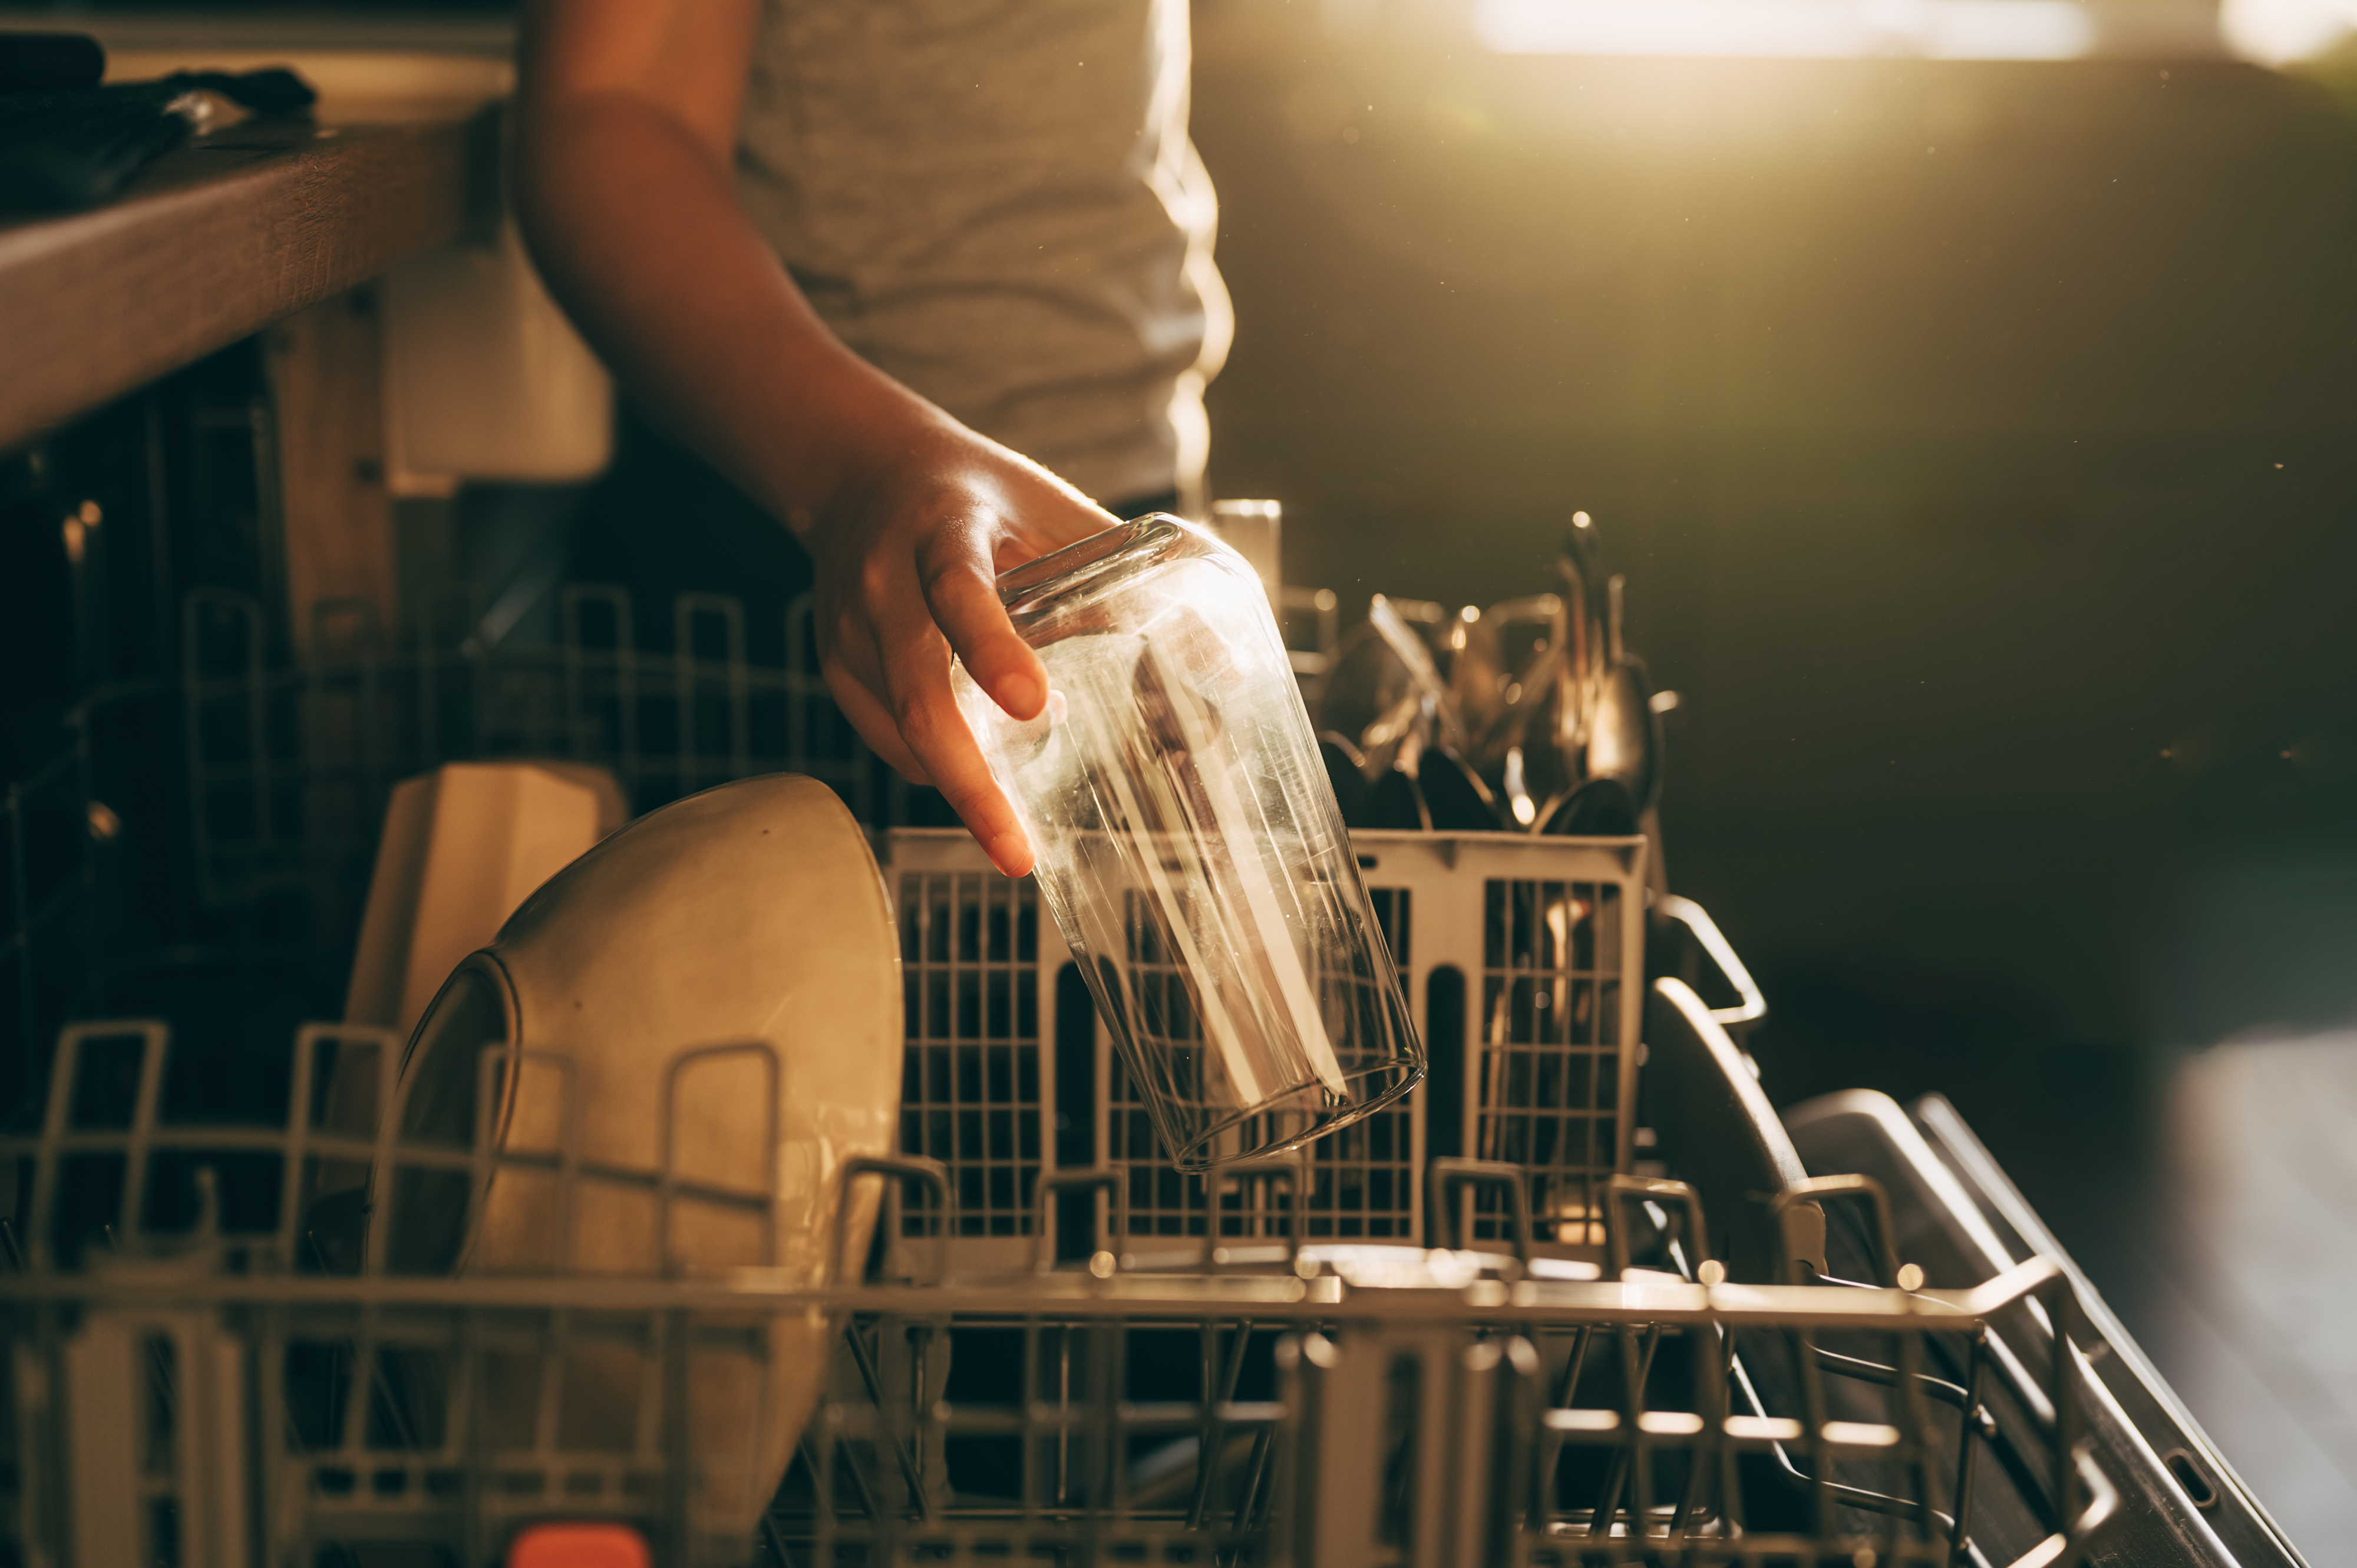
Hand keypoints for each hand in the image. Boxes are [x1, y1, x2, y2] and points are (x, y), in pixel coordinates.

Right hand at [807, 412, 1114, 876]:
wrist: (864, 472)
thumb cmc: (983, 498)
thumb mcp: (1055, 512)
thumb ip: (1128, 576)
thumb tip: (1227, 665)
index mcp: (943, 530)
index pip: (959, 591)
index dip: (991, 650)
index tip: (1035, 707)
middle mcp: (882, 581)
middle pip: (916, 692)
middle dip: (969, 781)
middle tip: (1018, 852)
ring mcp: (848, 629)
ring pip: (900, 731)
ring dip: (961, 787)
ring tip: (1013, 835)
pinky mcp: (835, 667)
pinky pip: (887, 739)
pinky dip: (936, 770)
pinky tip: (980, 783)